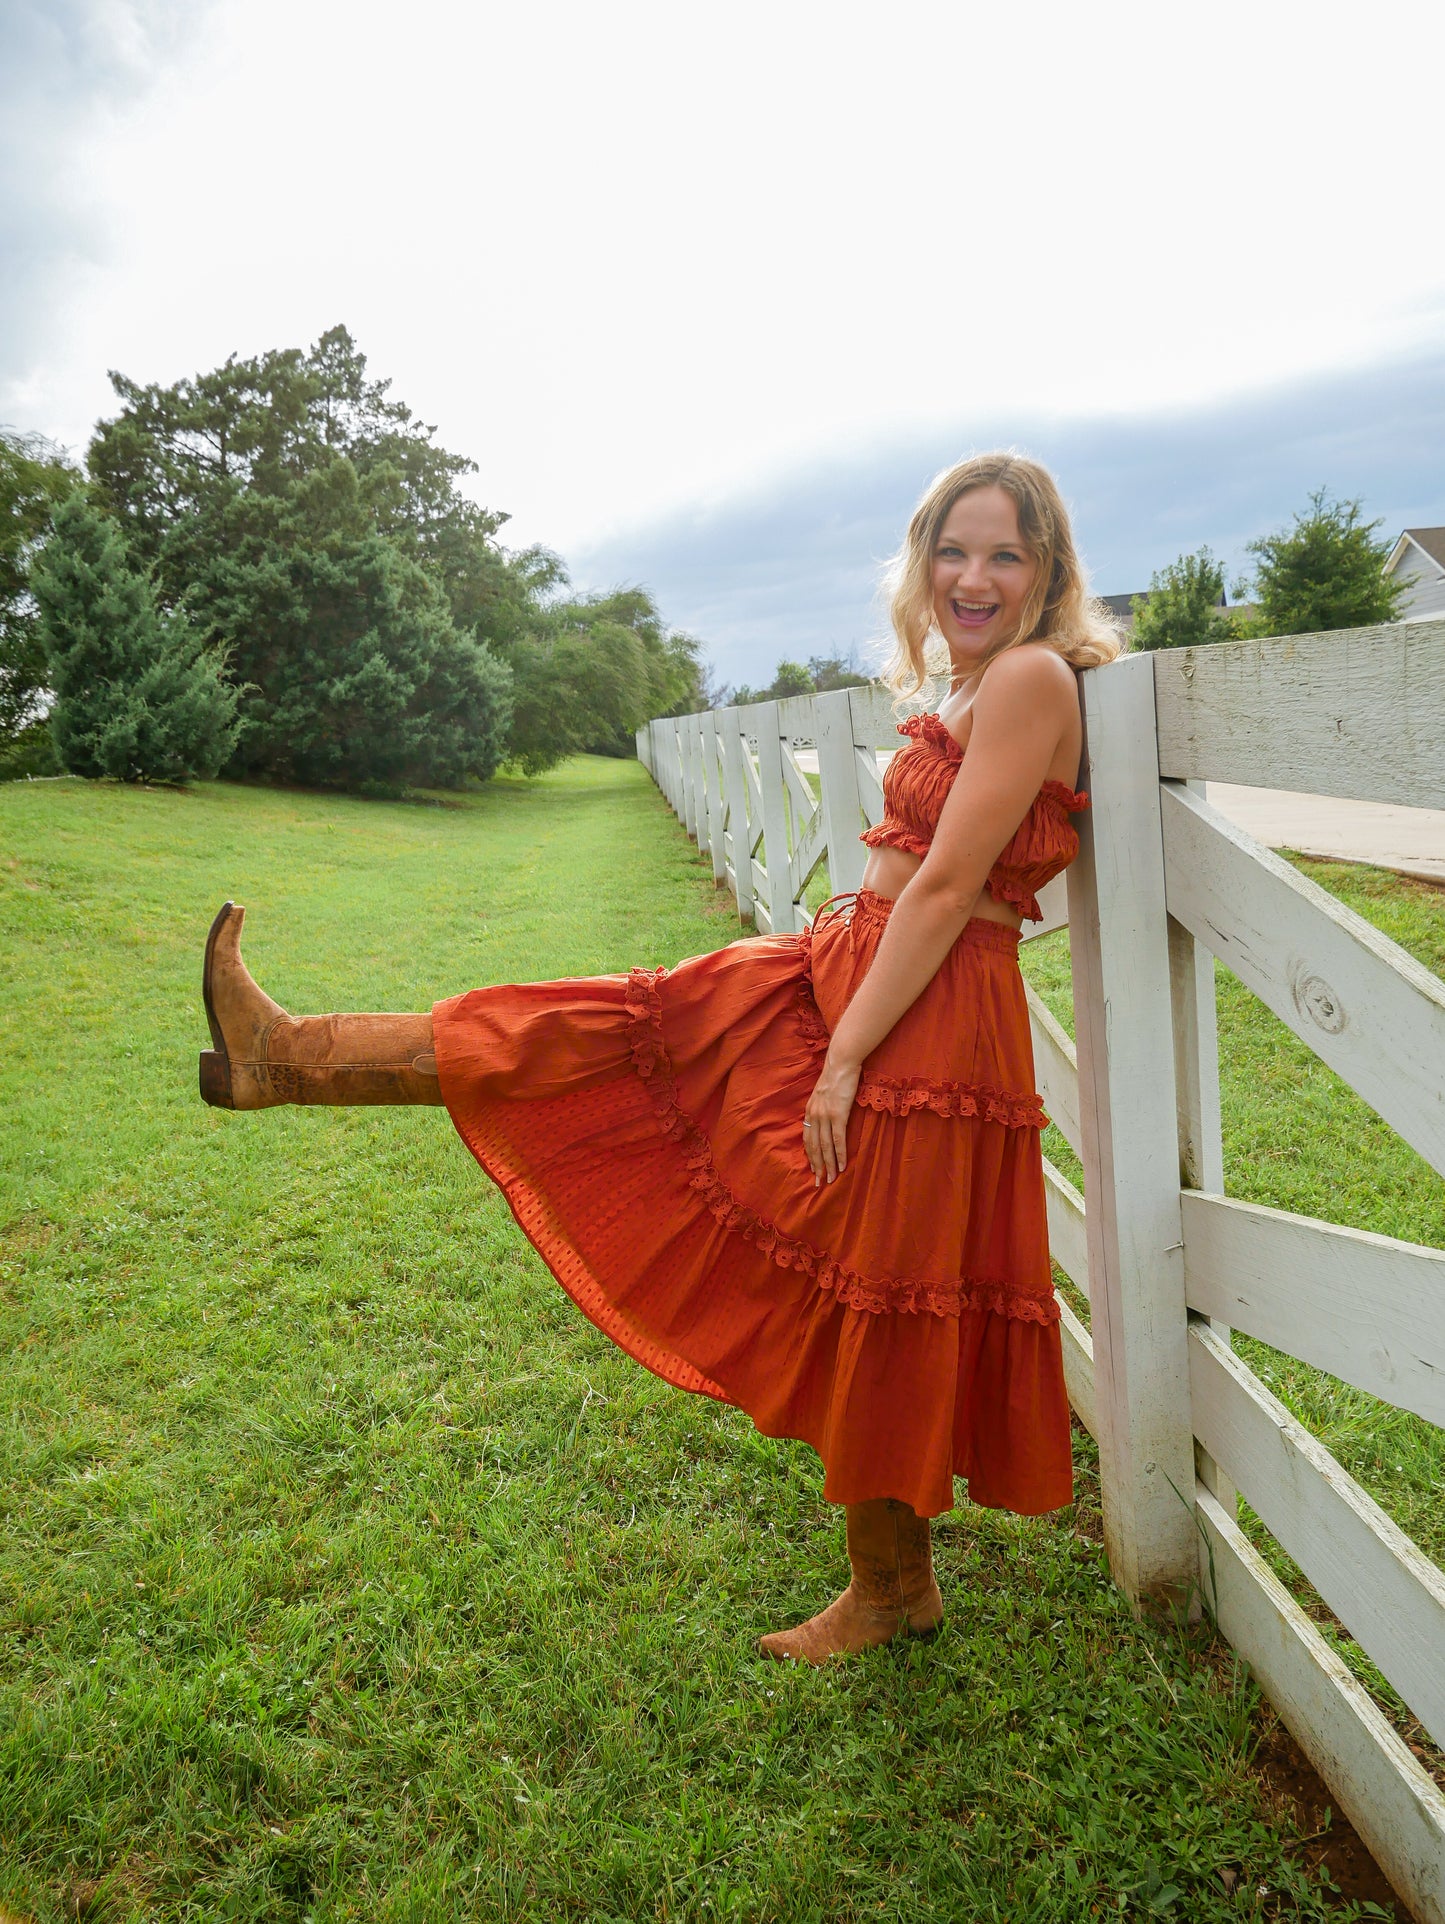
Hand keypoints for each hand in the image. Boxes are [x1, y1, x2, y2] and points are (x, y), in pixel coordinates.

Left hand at [803, 1052, 860, 1186]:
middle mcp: (814, 1115)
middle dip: (816, 1166)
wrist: (842, 1062)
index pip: (808, 1139)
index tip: (813, 1169)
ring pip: (825, 1147)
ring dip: (828, 1165)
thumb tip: (828, 1119)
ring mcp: (825, 1116)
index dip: (810, 1156)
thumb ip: (823, 1107)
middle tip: (818, 1183)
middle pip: (814, 1147)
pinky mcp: (838, 1115)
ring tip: (830, 1179)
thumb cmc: (837, 1076)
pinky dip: (839, 1155)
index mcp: (810, 1111)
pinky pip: (838, 1140)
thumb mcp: (824, 1093)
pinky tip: (841, 1166)